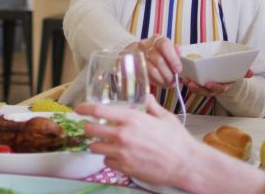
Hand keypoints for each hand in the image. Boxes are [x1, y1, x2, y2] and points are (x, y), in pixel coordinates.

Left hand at [76, 95, 197, 187]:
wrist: (185, 164)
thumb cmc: (177, 139)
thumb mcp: (165, 117)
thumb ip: (151, 105)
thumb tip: (145, 96)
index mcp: (132, 119)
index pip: (98, 111)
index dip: (85, 108)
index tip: (79, 108)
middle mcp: (122, 135)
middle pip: (91, 130)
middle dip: (89, 127)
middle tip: (92, 127)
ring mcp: (121, 153)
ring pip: (95, 148)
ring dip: (98, 144)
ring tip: (106, 142)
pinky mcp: (124, 168)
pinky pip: (106, 161)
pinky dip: (109, 158)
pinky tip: (118, 155)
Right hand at [128, 34, 180, 87]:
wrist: (136, 53)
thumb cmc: (155, 52)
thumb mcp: (166, 49)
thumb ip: (173, 50)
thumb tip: (178, 50)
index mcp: (156, 40)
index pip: (164, 46)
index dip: (173, 59)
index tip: (178, 69)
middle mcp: (145, 46)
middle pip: (159, 60)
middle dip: (168, 73)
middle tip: (174, 79)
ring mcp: (137, 57)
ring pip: (152, 71)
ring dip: (162, 79)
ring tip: (168, 83)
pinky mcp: (134, 67)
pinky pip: (146, 77)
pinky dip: (155, 82)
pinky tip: (160, 82)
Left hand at [181, 69, 251, 96]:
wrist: (224, 77)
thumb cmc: (229, 75)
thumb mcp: (237, 73)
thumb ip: (244, 72)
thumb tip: (250, 73)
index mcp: (223, 86)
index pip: (219, 89)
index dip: (214, 87)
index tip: (208, 84)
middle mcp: (213, 89)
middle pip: (205, 91)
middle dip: (198, 88)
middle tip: (191, 83)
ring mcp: (205, 88)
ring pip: (197, 89)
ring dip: (190, 85)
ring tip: (185, 80)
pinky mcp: (197, 84)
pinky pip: (192, 84)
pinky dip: (186, 81)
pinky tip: (181, 77)